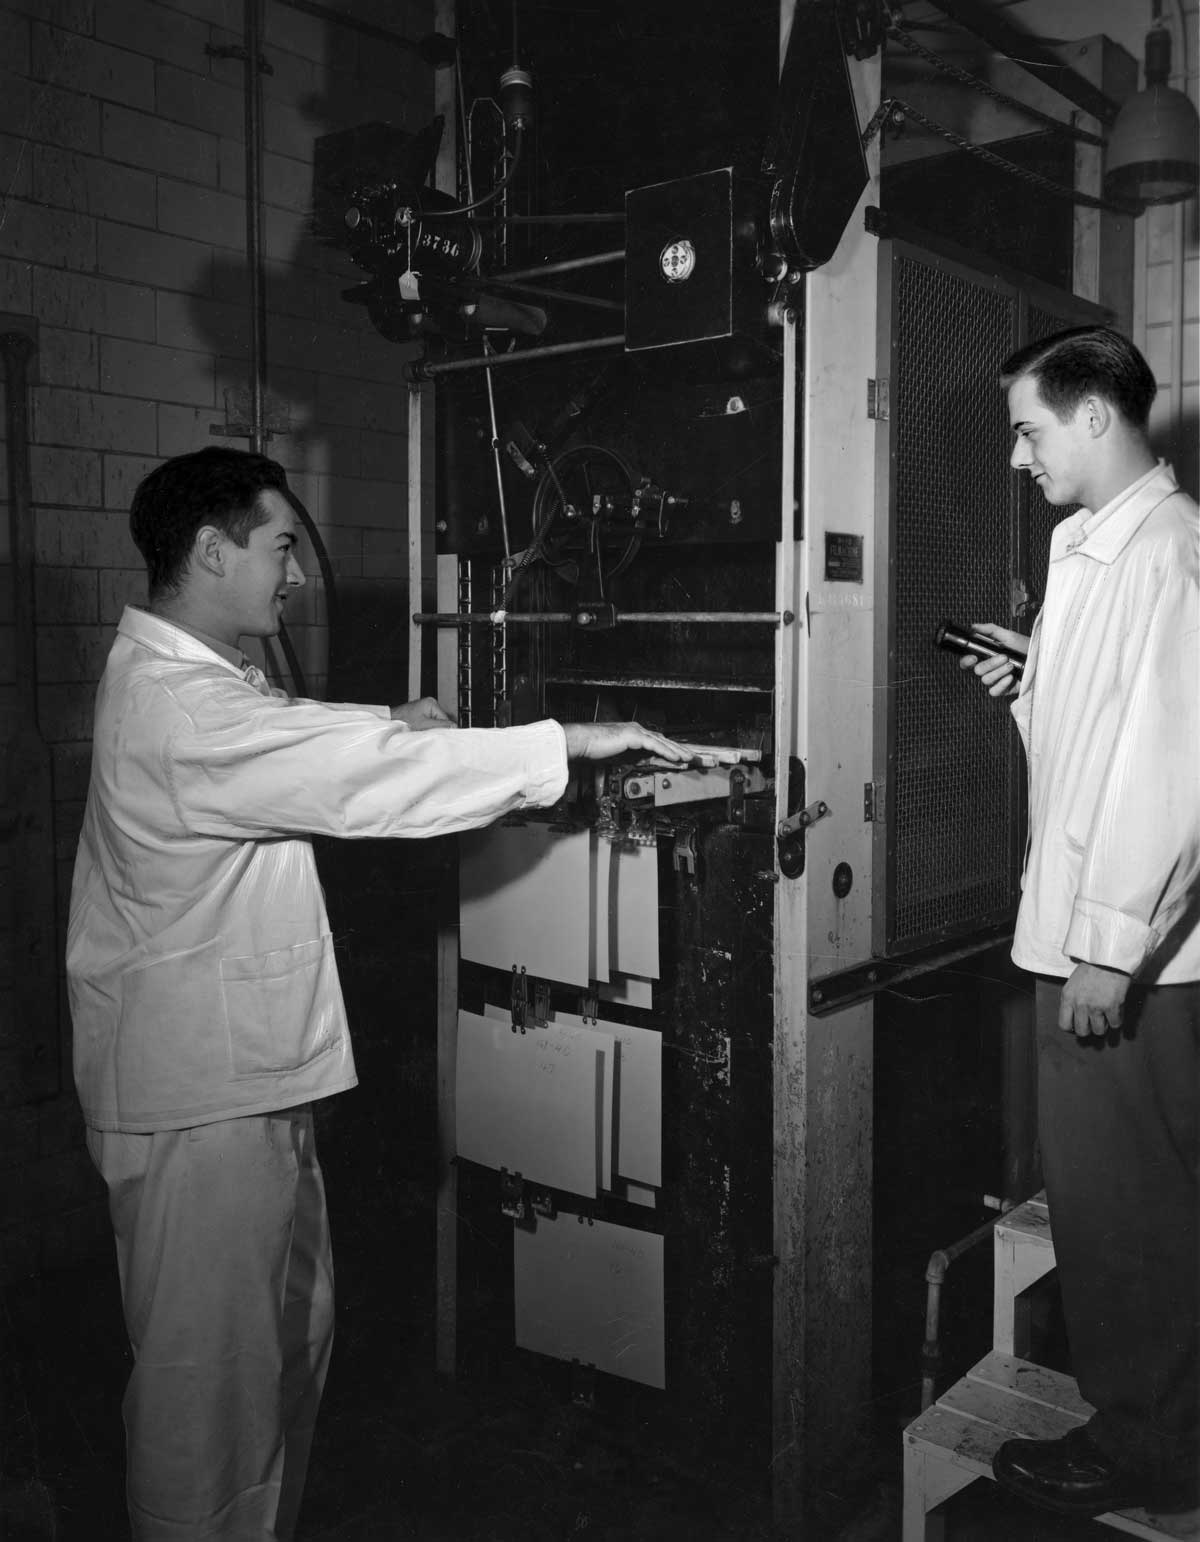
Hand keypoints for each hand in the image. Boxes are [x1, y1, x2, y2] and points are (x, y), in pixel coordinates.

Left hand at [390, 697, 456, 729]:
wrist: (391, 721)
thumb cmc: (404, 720)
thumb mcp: (425, 724)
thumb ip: (440, 725)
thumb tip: (454, 726)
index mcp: (432, 703)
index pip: (445, 718)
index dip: (444, 728)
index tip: (444, 736)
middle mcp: (429, 704)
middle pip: (441, 720)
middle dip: (437, 728)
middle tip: (432, 734)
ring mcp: (425, 708)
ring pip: (435, 722)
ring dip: (432, 728)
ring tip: (424, 732)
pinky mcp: (421, 714)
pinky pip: (429, 722)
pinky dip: (427, 728)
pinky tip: (422, 730)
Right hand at [562, 721, 690, 763]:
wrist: (582, 742)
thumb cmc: (596, 749)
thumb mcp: (620, 757)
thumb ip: (635, 759)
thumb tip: (646, 765)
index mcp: (635, 733)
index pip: (659, 742)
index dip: (673, 750)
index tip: (684, 758)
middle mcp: (638, 730)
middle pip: (665, 740)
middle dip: (681, 749)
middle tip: (695, 758)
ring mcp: (636, 731)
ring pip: (663, 742)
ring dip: (679, 751)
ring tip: (691, 759)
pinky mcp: (634, 736)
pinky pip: (655, 745)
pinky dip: (667, 752)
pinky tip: (677, 758)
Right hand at [958, 621, 1026, 697]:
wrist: (1041, 660)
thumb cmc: (1026, 648)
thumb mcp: (1009, 636)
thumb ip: (990, 630)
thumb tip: (974, 626)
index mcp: (986, 656)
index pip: (967, 662)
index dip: (967, 661)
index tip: (974, 657)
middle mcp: (989, 669)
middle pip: (977, 671)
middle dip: (990, 664)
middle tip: (1004, 657)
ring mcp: (996, 680)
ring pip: (986, 680)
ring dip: (999, 672)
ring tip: (1011, 665)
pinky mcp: (1003, 689)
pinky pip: (994, 691)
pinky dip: (1002, 684)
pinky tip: (1010, 677)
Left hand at [1058, 962, 1130, 1037]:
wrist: (1108, 958)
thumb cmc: (1091, 969)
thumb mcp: (1073, 983)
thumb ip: (1072, 1000)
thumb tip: (1076, 1018)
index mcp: (1067, 997)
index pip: (1064, 1024)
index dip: (1073, 1027)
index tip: (1079, 1024)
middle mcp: (1079, 1004)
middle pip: (1082, 1031)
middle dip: (1089, 1029)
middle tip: (1095, 1021)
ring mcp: (1095, 1006)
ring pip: (1099, 1031)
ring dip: (1104, 1026)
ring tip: (1106, 1017)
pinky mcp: (1111, 1006)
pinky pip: (1115, 1024)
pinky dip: (1117, 1020)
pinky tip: (1116, 1012)